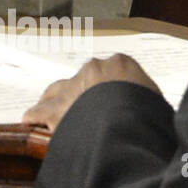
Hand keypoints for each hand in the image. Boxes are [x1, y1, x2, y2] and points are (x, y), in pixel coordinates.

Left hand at [22, 55, 160, 131]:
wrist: (124, 117)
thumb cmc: (145, 107)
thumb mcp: (155, 97)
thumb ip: (146, 98)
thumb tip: (151, 110)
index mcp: (120, 63)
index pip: (113, 71)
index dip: (111, 86)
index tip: (114, 98)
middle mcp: (93, 71)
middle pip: (82, 79)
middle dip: (81, 91)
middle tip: (84, 105)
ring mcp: (71, 88)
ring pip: (55, 91)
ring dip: (55, 101)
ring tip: (54, 112)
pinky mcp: (54, 110)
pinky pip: (37, 113)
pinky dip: (35, 118)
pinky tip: (32, 124)